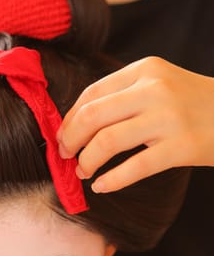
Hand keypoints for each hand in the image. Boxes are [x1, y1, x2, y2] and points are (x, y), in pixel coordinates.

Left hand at [57, 56, 213, 191]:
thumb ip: (125, 95)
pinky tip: (101, 186)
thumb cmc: (193, 103)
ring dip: (87, 161)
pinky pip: (134, 167)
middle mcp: (155, 89)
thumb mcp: (161, 84)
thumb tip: (78, 123)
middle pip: (93, 116)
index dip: (70, 118)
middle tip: (65, 155)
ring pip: (107, 142)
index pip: (92, 94)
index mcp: (145, 70)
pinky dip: (111, 180)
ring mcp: (169, 118)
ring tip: (83, 171)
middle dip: (70, 140)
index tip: (62, 136)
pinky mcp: (181, 147)